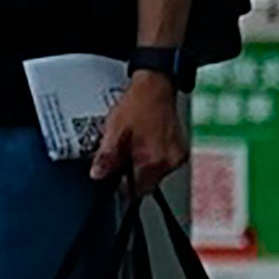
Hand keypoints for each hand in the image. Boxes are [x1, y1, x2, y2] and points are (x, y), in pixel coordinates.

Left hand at [89, 63, 193, 198]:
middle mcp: (169, 162)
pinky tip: (145, 143)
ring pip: (155, 174)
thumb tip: (98, 174)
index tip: (115, 177)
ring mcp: (177, 157)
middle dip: (133, 175)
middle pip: (147, 184)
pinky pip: (164, 164)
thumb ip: (106, 156)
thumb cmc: (136, 106)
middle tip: (123, 156)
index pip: (135, 190)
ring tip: (134, 145)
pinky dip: (154, 158)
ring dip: (143, 166)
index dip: (122, 185)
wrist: (155, 88)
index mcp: (153, 160)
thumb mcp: (114, 130)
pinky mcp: (180, 151)